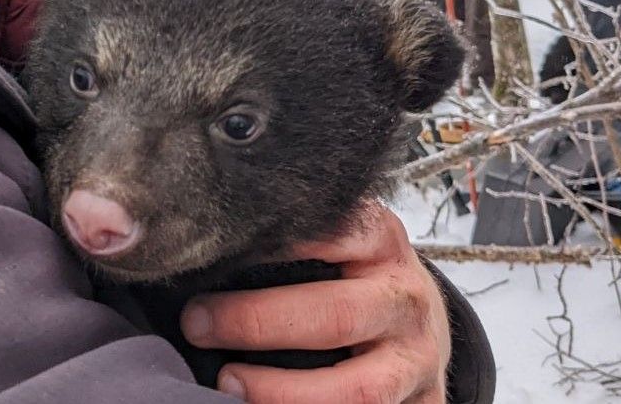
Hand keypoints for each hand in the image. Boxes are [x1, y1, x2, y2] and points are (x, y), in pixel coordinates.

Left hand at [180, 203, 449, 402]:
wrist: (416, 312)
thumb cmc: (355, 269)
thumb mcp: (338, 235)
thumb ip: (291, 236)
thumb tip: (207, 249)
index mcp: (381, 239)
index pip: (326, 233)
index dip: (267, 246)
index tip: (212, 255)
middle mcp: (404, 297)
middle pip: (334, 315)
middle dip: (257, 322)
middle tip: (197, 324)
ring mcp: (417, 358)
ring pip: (356, 388)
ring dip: (283, 391)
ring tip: (226, 383)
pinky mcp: (424, 403)